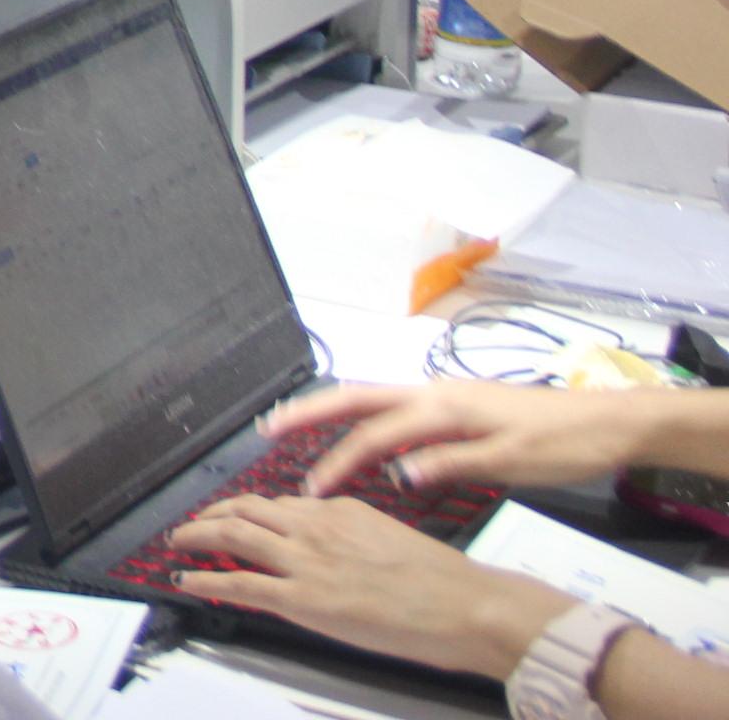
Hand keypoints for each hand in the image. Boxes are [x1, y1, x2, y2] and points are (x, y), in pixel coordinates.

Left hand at [170, 494, 572, 678]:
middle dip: (211, 514)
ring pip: (234, 535)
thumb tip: (331, 550)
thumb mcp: (391, 538)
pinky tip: (188, 580)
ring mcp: (307, 562)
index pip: (280, 504)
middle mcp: (316, 527)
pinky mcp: (304, 599)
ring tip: (178, 542)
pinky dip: (207, 579)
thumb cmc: (444, 582)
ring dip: (197, 536)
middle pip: (246, 509)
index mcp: (340, 510)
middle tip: (192, 524)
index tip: (235, 516)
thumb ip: (352, 536)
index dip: (250, 510)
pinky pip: (240, 583)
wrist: (466, 606)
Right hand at [268, 379, 662, 496]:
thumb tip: (397, 472)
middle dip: (312, 411)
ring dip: (334, 411)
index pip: (377, 433)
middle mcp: (437, 392)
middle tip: (270, 426)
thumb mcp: (510, 460)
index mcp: (444, 406)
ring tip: (298, 424)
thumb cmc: (563, 443)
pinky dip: (366, 417)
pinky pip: (397, 407)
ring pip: (376, 398)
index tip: (312, 488)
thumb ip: (450, 463)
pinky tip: (362, 433)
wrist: (611, 422)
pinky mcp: (459, 405)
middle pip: (360, 397)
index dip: (340, 460)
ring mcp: (447, 395)